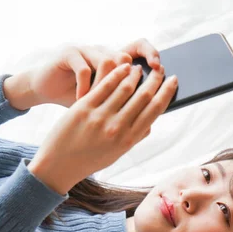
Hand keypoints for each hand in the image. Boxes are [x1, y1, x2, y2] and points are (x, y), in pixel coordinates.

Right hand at [27, 38, 163, 107]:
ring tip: (104, 105)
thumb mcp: (102, 105)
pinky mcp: (70, 53)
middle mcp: (103, 52)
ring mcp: (87, 50)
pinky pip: (83, 67)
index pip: (139, 55)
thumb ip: (123, 109)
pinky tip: (82, 100)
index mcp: (114, 63)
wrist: (47, 87)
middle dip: (136, 75)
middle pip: (126, 55)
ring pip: (107, 60)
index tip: (165, 85)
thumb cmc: (78, 100)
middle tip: (139, 96)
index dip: (151, 67)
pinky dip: (84, 86)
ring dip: (105, 86)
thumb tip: (150, 124)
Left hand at [28, 62, 177, 195]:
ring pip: (125, 87)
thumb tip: (151, 123)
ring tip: (141, 67)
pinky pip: (104, 85)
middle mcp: (117, 128)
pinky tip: (123, 66)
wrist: (59, 165)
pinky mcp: (83, 108)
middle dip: (155, 80)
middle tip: (161, 69)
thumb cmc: (89, 159)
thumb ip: (134, 138)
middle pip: (143, 96)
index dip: (166, 92)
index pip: (154, 110)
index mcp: (128, 140)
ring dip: (136, 74)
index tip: (173, 80)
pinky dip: (116, 73)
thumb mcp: (116, 153)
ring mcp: (100, 117)